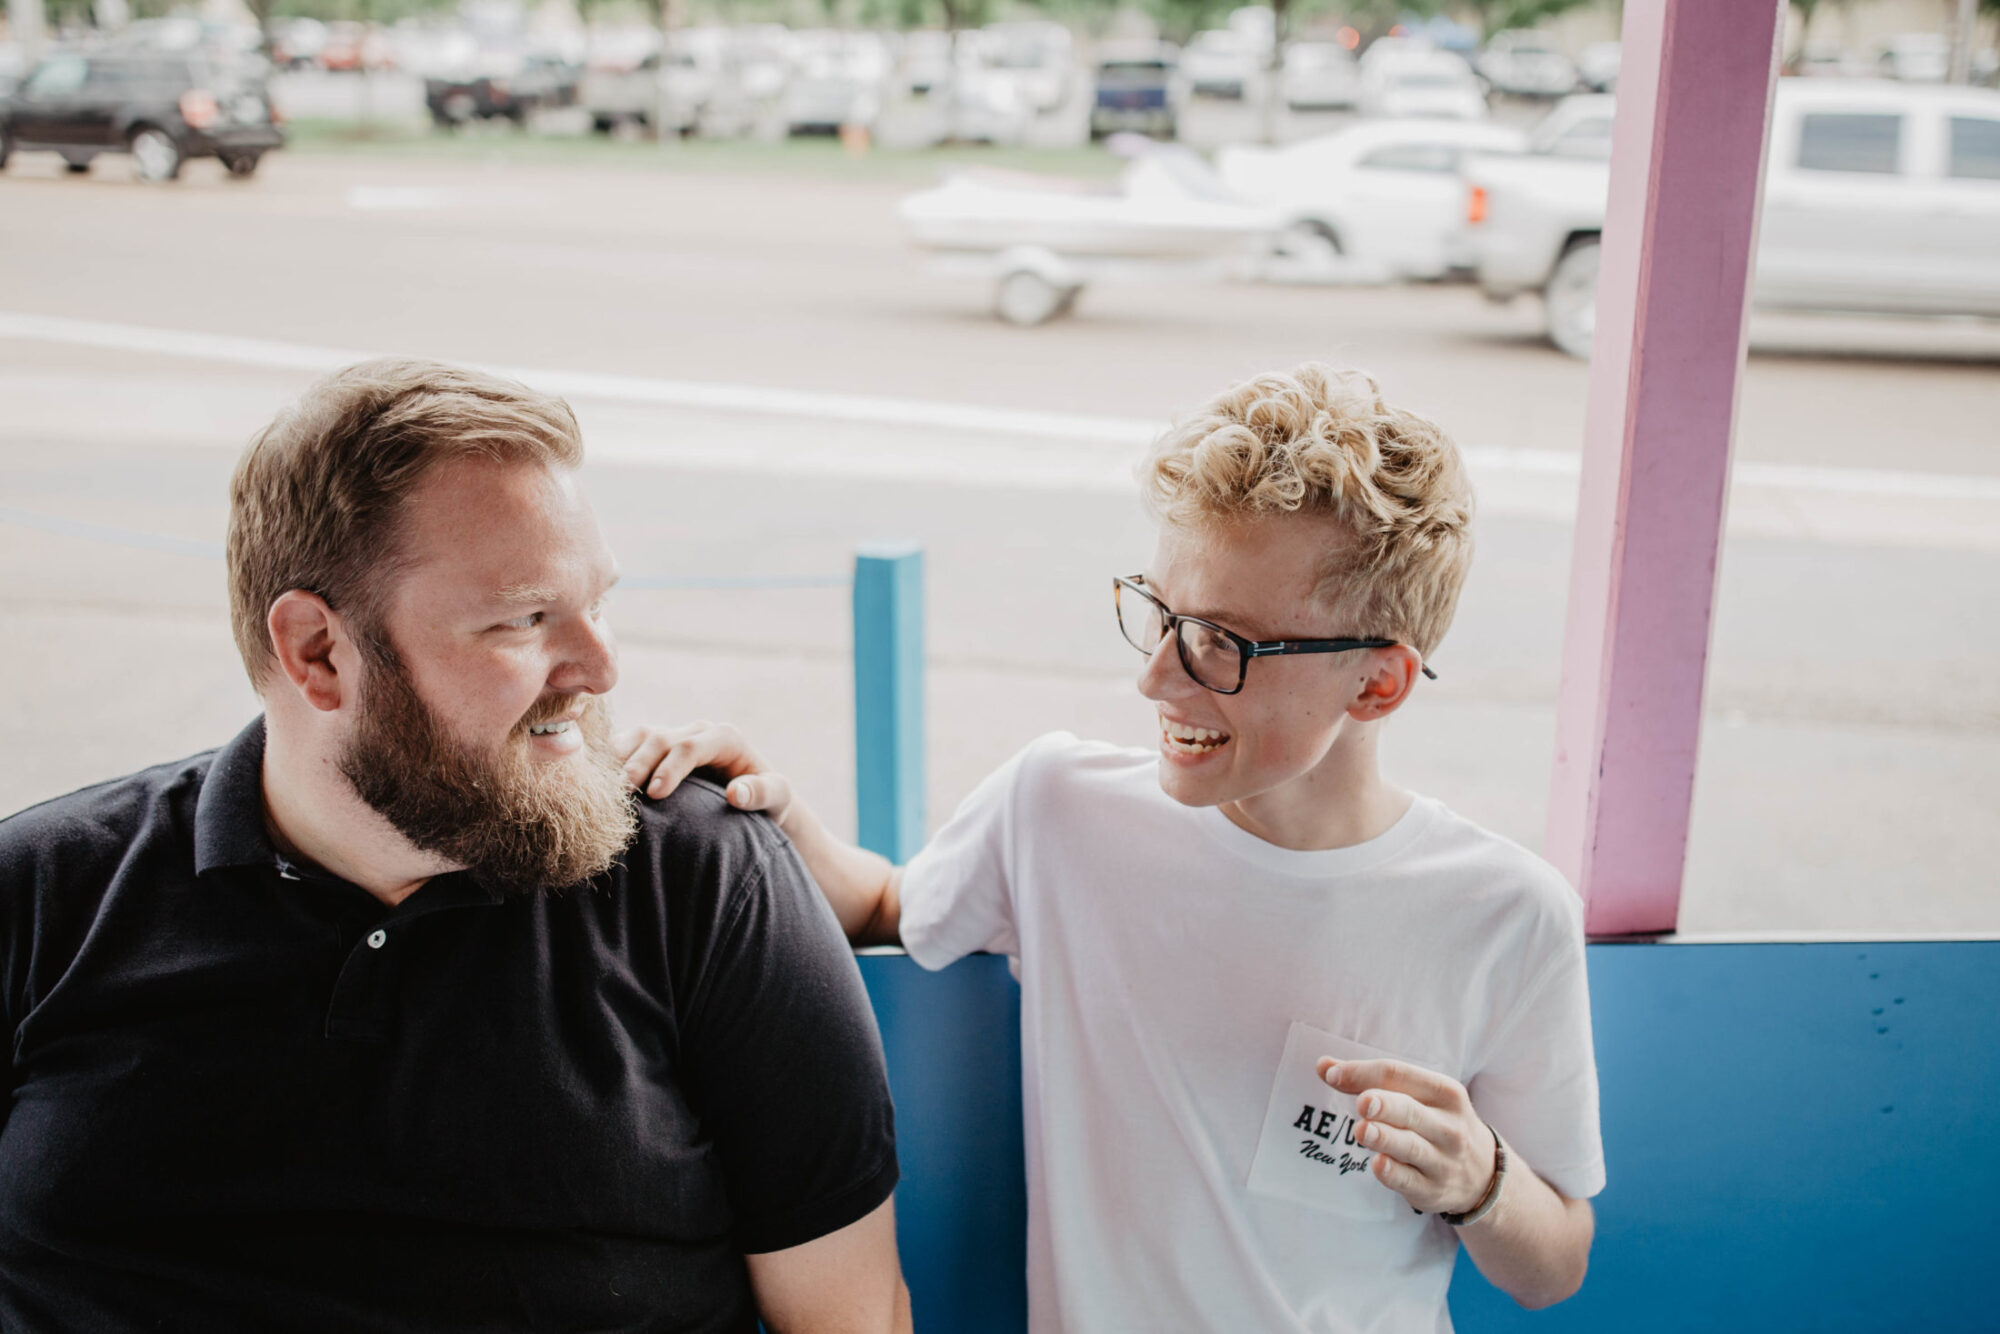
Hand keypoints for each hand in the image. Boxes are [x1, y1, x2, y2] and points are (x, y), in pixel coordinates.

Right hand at [612, 721, 795, 825]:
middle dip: (639, 763)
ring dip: (618, 759)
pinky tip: (596, 782)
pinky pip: (628, 747)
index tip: (656, 794)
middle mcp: (696, 732)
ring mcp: (674, 738)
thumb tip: (736, 793)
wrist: (754, 802)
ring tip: (603, 786)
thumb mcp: (777, 799)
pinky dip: (611, 761)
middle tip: (622, 794)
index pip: (691, 746)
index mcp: (724, 738)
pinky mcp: (656, 750)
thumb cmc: (768, 802)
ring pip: (639, 737)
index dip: (671, 768)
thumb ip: (762, 793)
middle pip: (660, 738)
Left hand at [1317, 1057, 1496, 1216]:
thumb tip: (1324, 1066)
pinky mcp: (1433, 1190)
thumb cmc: (1436, 1122)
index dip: (1363, 1073)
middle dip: (1385, 1105)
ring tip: (1362, 1130)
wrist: (1483, 1173)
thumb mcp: (1419, 1096)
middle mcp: (1448, 1125)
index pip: (1400, 1074)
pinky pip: (1410, 1181)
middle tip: (1362, 1102)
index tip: (1331, 1075)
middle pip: (1410, 1110)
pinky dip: (1393, 1173)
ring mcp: (1442, 1160)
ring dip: (1386, 1138)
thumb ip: (1372, 1081)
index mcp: (1445, 1092)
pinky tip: (1378, 1164)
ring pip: (1411, 1147)